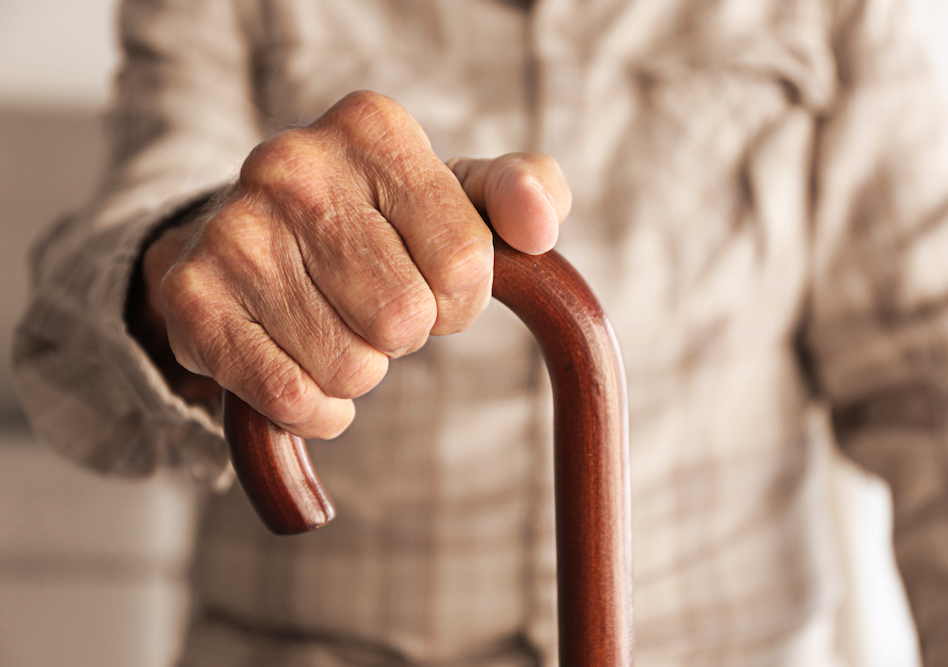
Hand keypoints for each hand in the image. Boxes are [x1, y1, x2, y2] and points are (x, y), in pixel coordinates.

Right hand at [130, 90, 570, 438]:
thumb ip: (525, 193)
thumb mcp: (462, 195)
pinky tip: (303, 364)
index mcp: (371, 127)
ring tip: (332, 323)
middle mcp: (291, 164)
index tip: (431, 280)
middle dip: (406, 332)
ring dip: (359, 368)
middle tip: (374, 302)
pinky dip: (314, 407)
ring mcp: (233, 231)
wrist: (256, 236)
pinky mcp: (191, 299)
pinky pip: (291, 400)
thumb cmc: (381, 222)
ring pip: (351, 369)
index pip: (463, 263)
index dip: (459, 297)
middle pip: (404, 320)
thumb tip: (536, 224)